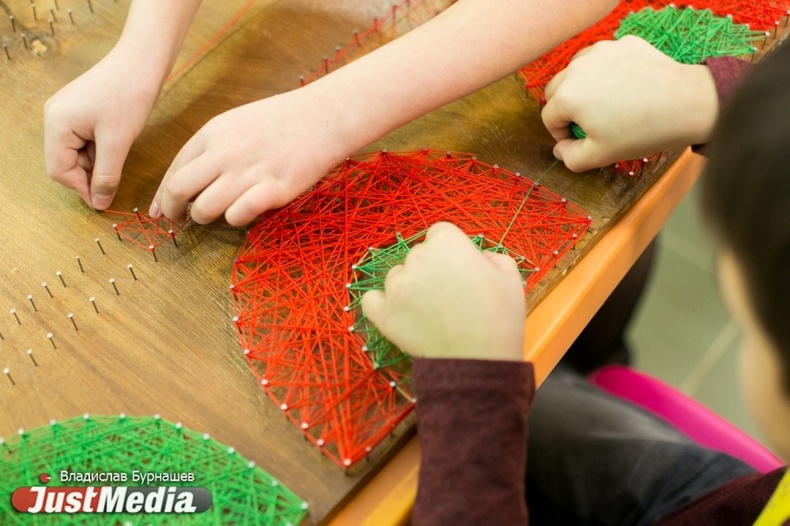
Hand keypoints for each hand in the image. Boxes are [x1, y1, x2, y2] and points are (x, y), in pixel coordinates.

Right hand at [44, 47, 161, 208]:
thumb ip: (106, 176)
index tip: (103, 201)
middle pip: (65, 162)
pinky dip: (100, 148)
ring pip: (77, 153)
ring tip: (119, 149)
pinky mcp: (79, 110)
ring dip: (97, 161)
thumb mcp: (118, 142)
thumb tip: (99, 204)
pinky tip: (116, 140)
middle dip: (89, 173)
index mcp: (57, 124)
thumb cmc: (129, 95)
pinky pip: (84, 140)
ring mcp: (66, 112)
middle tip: (115, 175)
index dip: (82, 189)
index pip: (59, 171)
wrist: (141, 61)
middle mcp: (55, 117)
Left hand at [149, 88, 347, 225]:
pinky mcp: (273, 190)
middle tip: (179, 221)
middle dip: (172, 211)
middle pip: (178, 191)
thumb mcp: (237, 123)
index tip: (160, 211)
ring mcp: (248, 172)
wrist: (324, 116)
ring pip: (204, 208)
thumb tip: (188, 178)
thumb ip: (212, 148)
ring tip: (215, 216)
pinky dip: (235, 219)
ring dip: (204, 218)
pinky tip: (244, 212)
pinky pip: (238, 216)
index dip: (162, 196)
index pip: (173, 171)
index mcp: (212, 134)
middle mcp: (224, 153)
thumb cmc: (282, 121)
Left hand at [361, 222, 525, 361]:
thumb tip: (479, 259)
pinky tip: (397, 312)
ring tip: (431, 312)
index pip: (441, 234)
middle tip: (450, 296)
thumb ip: (491, 257)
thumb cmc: (498, 318)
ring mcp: (396, 286)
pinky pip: (372, 299)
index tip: (460, 269)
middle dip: (431, 269)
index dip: (452, 251)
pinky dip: (382, 304)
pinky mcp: (383, 313)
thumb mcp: (510, 277)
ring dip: (409, 287)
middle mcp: (416, 257)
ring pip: (397, 277)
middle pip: (419, 255)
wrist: (478, 361)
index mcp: (446, 242)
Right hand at [541, 36, 718, 171]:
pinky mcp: (624, 44)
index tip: (578, 142)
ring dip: (582, 87)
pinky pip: (604, 59)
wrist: (686, 104)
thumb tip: (559, 150)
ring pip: (577, 70)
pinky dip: (607, 72)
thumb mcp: (600, 155)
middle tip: (588, 123)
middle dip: (565, 108)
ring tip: (604, 104)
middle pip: (556, 90)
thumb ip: (570, 158)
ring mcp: (602, 51)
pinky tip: (625, 87)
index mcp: (567, 96)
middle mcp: (578, 68)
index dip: (560, 135)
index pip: (549, 118)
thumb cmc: (641, 132)